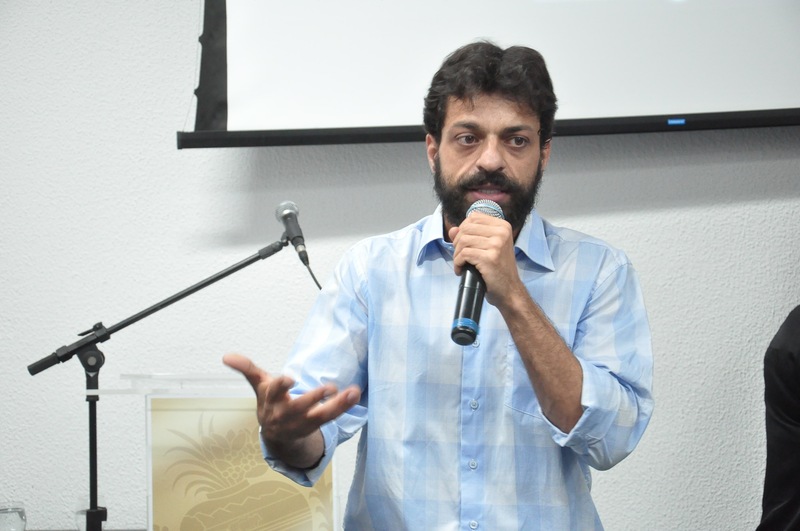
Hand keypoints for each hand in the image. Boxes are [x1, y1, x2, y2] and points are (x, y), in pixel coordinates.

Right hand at [222, 353, 359, 467]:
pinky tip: (355, 394)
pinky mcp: (316, 426)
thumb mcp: (259, 384)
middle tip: (328, 388)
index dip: (281, 385)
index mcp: (271, 400)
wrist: (276, 434)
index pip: (274, 391)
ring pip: (320, 416)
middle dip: (313, 399)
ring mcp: (302, 423)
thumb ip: (247, 369)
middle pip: (299, 407)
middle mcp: (286, 414)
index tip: (289, 378)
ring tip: (353, 392)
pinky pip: (331, 418)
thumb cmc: (270, 402)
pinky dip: (344, 407)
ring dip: (338, 405)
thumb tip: (226, 356)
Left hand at [448, 212, 520, 307]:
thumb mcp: (487, 248)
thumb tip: (452, 229)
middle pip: (466, 228)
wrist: (509, 290)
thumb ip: (470, 235)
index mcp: (503, 226)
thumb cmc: (498, 269)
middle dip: (457, 243)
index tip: (464, 243)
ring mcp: (497, 244)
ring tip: (461, 263)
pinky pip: (464, 254)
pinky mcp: (490, 257)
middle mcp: (501, 232)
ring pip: (463, 241)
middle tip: (460, 256)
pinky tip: (461, 270)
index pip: (474, 217)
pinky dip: (458, 263)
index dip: (463, 229)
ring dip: (456, 254)